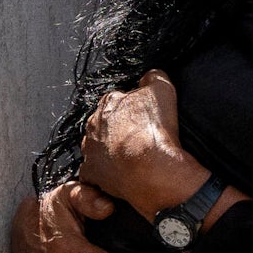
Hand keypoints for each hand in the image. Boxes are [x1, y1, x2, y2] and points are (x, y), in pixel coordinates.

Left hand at [80, 70, 210, 220]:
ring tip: (133, 159)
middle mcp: (93, 125)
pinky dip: (105, 174)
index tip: (145, 119)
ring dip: (111, 151)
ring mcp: (90, 151)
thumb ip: (154, 78)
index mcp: (108, 103)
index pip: (118, 100)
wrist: (152, 170)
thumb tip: (151, 76)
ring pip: (99, 147)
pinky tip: (122, 175)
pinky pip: (95, 173)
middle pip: (106, 124)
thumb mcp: (163, 90)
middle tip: (140, 139)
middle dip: (119, 130)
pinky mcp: (91, 174)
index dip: (134, 109)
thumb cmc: (155, 131)